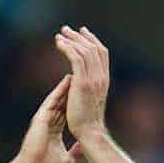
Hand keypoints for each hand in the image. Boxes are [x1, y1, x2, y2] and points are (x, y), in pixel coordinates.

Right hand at [13, 74, 81, 162]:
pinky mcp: (41, 117)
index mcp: (55, 129)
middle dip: (74, 90)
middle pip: (64, 101)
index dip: (77, 102)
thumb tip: (84, 150)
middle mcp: (49, 121)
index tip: (87, 93)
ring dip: (68, 86)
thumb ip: (75, 152)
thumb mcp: (67, 160)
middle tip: (84, 76)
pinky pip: (52, 100)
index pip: (67, 111)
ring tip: (78, 72)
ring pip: (58, 98)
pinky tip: (68, 79)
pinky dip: (60, 90)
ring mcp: (44, 118)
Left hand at [54, 26, 109, 140]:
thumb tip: (80, 86)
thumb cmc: (87, 125)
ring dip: (71, 39)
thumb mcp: (91, 103)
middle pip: (94, 48)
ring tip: (60, 34)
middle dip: (80, 36)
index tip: (82, 33)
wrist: (90, 133)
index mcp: (104, 80)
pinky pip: (76, 57)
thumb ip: (88, 91)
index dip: (92, 40)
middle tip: (67, 29)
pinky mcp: (82, 82)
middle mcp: (101, 76)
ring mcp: (93, 79)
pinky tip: (59, 43)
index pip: (102, 53)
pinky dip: (67, 47)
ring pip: (84, 50)